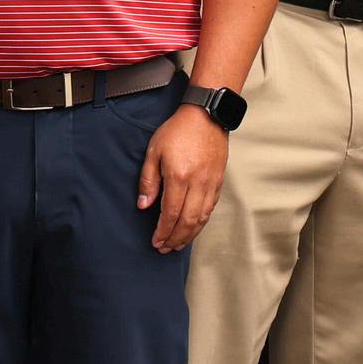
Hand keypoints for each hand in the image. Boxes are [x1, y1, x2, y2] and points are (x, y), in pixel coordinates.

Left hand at [137, 105, 232, 252]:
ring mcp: (211, 182)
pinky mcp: (219, 180)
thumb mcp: (154, 152)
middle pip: (188, 220)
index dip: (163, 231)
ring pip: (202, 217)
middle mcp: (198, 183)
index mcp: (179, 176)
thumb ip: (148, 180)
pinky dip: (202, 221)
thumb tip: (144, 206)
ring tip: (178, 244)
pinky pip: (211, 207)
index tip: (155, 241)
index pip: (171, 213)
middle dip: (175, 238)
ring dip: (190, 234)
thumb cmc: (178, 130)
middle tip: (165, 248)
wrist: (207, 115)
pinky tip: (194, 226)